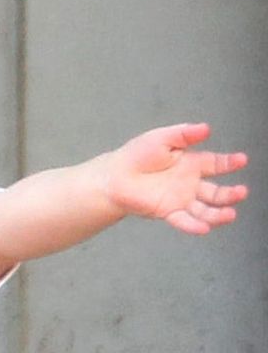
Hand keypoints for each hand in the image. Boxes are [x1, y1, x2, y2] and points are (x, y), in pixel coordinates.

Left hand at [106, 122, 247, 234]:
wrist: (114, 174)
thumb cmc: (137, 155)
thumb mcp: (161, 138)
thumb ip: (184, 134)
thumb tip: (206, 128)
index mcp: (190, 163)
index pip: (216, 164)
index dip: (229, 162)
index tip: (242, 159)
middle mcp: (189, 183)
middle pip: (216, 192)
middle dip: (231, 194)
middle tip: (241, 192)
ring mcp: (180, 199)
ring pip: (206, 210)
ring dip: (219, 214)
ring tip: (230, 214)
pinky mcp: (168, 211)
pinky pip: (184, 221)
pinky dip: (194, 226)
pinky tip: (204, 227)